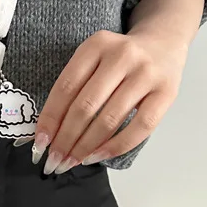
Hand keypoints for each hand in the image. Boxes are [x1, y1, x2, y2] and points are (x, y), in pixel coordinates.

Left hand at [31, 28, 187, 173]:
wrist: (163, 43)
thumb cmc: (118, 60)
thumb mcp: (93, 60)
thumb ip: (74, 88)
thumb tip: (48, 133)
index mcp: (96, 45)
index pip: (65, 87)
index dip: (50, 119)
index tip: (40, 143)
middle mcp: (122, 56)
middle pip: (85, 106)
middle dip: (65, 139)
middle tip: (53, 160)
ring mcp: (146, 74)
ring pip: (109, 120)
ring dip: (85, 147)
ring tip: (71, 162)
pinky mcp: (167, 93)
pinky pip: (139, 128)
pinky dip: (114, 147)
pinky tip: (96, 157)